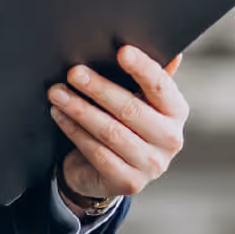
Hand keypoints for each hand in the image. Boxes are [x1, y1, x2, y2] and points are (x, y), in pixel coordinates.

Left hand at [50, 46, 187, 208]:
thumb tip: (172, 54)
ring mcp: (152, 165)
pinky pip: (97, 152)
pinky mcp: (129, 182)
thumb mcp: (140, 99)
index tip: (122, 52)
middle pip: (131, 109)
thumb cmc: (126, 124)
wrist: (111, 171)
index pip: (161, 85)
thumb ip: (151, 77)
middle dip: (99, 88)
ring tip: (58, 93)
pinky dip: (75, 131)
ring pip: (110, 132)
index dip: (142, 67)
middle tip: (74, 73)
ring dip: (80, 109)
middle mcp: (171, 140)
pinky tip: (60, 115)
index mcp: (176, 112)